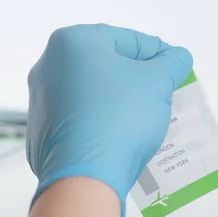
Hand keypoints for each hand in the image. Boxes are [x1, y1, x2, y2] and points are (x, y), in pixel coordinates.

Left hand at [26, 23, 192, 216]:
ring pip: (91, 92)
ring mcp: (40, 101)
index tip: (174, 69)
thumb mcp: (157, 83)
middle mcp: (47, 66)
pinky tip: (120, 135)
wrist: (84, 177)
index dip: (157, 53)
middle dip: (136, 78)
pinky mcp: (40, 132)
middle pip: (105, 65)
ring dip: (118, 100)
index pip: (127, 39)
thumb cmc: (120, 118)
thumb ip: (171, 63)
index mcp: (71, 42)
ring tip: (144, 116)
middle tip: (161, 92)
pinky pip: (78, 118)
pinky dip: (99, 121)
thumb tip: (177, 57)